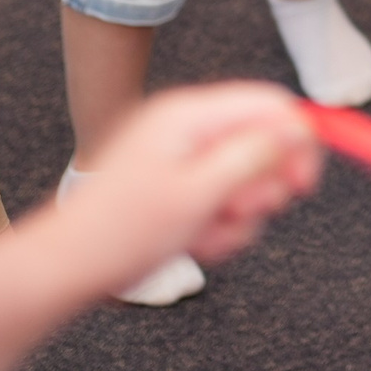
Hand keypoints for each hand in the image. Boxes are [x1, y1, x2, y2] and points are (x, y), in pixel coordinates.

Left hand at [49, 83, 322, 296]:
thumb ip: (252, 156)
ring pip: (242, 178)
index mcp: (189, 115)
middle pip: (259, 142)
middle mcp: (186, 127)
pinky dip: (217, 225)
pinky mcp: (174, 185)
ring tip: (205, 236)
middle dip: (261, 187)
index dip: (297, 140)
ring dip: (237, 215)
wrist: (66, 266)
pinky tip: (193, 242)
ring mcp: (178, 156)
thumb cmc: (122, 231)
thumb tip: (297, 127)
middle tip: (241, 216)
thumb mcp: (199, 194)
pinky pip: (219, 198)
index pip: (268, 104)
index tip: (304, 186)